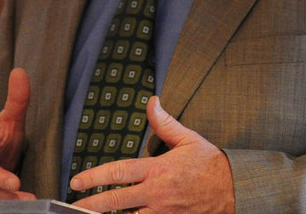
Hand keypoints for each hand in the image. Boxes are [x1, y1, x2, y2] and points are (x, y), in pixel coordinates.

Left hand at [70, 97, 234, 213]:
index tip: (78, 180)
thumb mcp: (188, 138)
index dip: (95, 176)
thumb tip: (152, 102)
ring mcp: (162, 212)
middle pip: (116, 201)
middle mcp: (157, 193)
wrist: (234, 189)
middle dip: (90, 204)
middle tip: (72, 204)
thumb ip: (165, 122)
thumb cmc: (210, 164)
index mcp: (158, 169)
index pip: (119, 172)